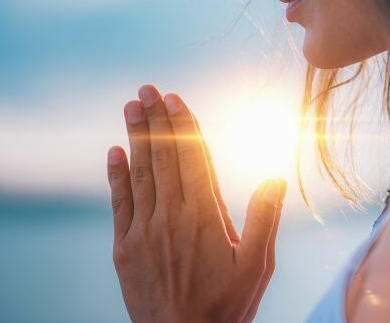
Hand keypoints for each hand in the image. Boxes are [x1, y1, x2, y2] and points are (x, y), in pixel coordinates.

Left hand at [106, 84, 286, 322]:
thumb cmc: (226, 307)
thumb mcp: (257, 266)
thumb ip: (264, 218)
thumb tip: (275, 176)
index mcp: (205, 216)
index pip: (193, 158)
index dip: (183, 125)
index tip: (175, 98)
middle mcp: (172, 216)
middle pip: (163, 157)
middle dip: (155, 120)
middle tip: (146, 89)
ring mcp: (144, 230)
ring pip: (140, 173)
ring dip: (135, 137)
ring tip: (131, 106)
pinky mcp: (124, 247)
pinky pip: (119, 202)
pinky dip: (116, 175)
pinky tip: (114, 151)